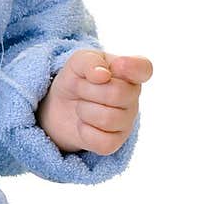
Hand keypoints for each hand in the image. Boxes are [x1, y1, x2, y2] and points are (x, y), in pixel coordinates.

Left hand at [35, 50, 153, 156]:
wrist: (59, 106)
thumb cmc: (77, 79)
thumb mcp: (77, 62)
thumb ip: (89, 60)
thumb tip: (103, 74)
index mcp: (129, 72)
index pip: (144, 69)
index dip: (131, 67)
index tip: (115, 65)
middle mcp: (133, 97)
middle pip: (117, 93)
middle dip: (88, 89)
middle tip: (80, 88)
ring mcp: (126, 121)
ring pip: (108, 118)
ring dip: (84, 110)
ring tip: (81, 106)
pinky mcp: (115, 142)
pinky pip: (103, 141)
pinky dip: (84, 131)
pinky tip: (83, 124)